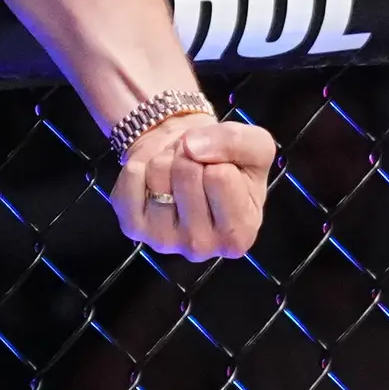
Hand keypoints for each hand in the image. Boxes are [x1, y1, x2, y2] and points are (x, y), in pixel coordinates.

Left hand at [112, 113, 273, 259]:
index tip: (221, 167)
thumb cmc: (228, 162)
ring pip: (158, 171)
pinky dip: (141, 165)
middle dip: (191, 156)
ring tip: (176, 174)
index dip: (220, 157)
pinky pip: (131, 177)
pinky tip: (154, 183)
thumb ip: (238, 142)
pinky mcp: (134, 227)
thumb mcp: (257, 145)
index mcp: (239, 234)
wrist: (190, 160)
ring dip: (167, 159)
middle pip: (187, 172)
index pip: (220, 176)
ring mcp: (164, 241)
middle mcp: (203, 247)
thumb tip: (191, 147)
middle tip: (196, 167)